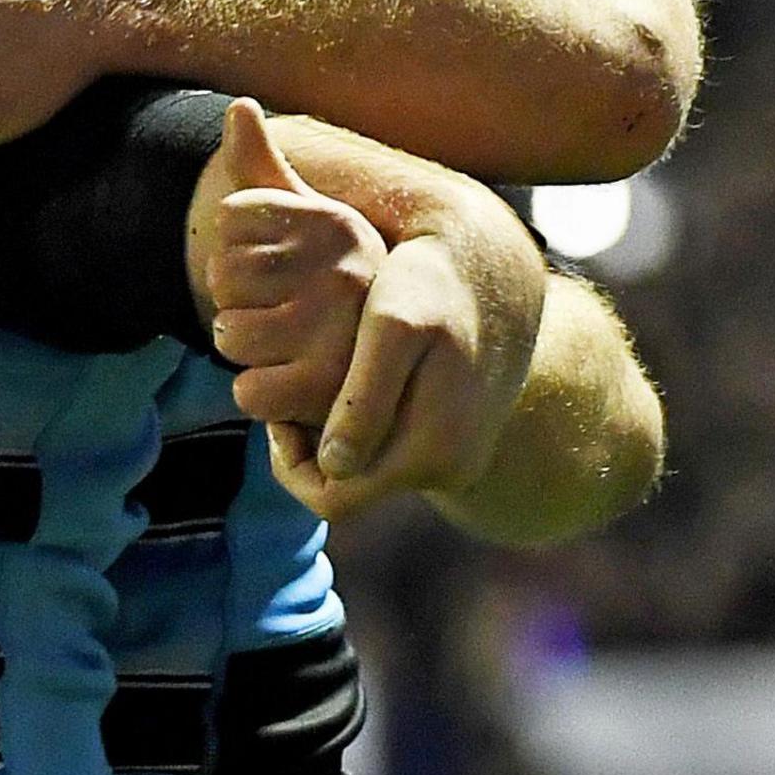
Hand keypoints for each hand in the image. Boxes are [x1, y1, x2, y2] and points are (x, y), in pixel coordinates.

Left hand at [187, 100, 381, 426]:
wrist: (404, 370)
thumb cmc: (332, 287)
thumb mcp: (304, 224)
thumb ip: (263, 167)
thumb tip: (239, 105)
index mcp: (335, 223)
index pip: (231, 215)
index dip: (236, 245)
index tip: (279, 266)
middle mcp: (344, 269)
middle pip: (223, 274)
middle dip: (236, 300)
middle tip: (284, 314)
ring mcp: (340, 329)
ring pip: (228, 333)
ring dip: (243, 349)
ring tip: (289, 348)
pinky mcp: (332, 387)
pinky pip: (247, 390)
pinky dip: (255, 396)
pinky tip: (290, 388)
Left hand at [261, 225, 545, 522]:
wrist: (495, 275)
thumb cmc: (432, 290)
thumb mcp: (394, 329)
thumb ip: (366, 398)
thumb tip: (334, 465)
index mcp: (432, 452)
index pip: (332, 499)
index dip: (291, 463)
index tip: (279, 411)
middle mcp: (449, 469)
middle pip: (348, 490)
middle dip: (310, 451)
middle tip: (287, 396)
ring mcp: (457, 459)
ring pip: (369, 471)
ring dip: (334, 437)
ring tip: (316, 384)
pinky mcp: (459, 442)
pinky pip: (393, 452)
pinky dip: (362, 427)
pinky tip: (349, 382)